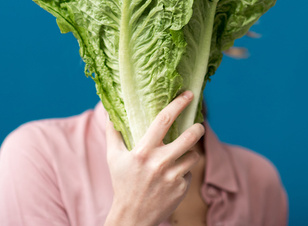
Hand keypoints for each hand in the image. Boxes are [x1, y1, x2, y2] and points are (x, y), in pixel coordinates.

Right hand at [104, 91, 204, 225]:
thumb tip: (108, 111)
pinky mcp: (181, 188)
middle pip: (188, 137)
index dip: (178, 105)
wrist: (133, 217)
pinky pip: (189, 172)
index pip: (164, 121)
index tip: (188, 95)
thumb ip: (112, 133)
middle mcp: (159, 163)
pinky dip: (183, 172)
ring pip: (193, 155)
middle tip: (199, 125)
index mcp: (143, 152)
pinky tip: (171, 177)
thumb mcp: (113, 157)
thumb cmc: (122, 183)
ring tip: (180, 155)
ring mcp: (172, 177)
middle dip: (198, 128)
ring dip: (189, 153)